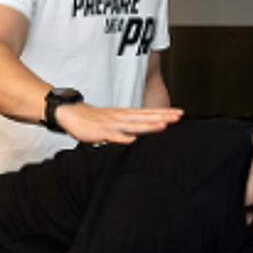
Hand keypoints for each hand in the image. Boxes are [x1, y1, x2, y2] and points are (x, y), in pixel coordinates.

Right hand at [54, 103, 182, 143]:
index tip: (180, 112)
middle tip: (178, 116)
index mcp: (126, 114)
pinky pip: (112, 136)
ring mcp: (112, 124)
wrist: (72, 114)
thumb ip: (130, 124)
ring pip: (132, 125)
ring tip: (162, 125)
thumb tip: (144, 128)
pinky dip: (122, 138)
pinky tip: (131, 140)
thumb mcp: (116, 120)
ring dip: (147, 125)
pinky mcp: (100, 132)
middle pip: (145, 117)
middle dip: (162, 116)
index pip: (148, 112)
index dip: (164, 112)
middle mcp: (122, 117)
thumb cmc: (95, 120)